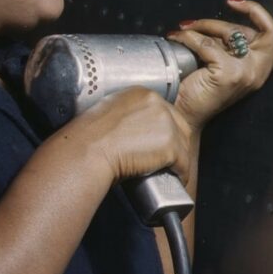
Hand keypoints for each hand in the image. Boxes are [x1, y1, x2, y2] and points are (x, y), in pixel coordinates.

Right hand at [65, 87, 193, 183]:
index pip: (166, 111)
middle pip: (180, 126)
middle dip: (176, 144)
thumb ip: (125, 114)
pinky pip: (184, 163)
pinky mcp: (170, 146)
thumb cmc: (89, 137)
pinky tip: (175, 179)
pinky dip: (181, 174)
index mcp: (141, 93)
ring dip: (179, 159)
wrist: (88, 151)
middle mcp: (158, 104)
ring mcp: (167, 124)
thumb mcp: (107, 112)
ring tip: (170, 172)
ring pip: (184, 145)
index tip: (160, 142)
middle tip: (167, 160)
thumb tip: (131, 128)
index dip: (165, 129)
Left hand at [166, 0, 272, 130]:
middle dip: (250, 10)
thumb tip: (224, 21)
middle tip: (230, 1)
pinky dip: (188, 36)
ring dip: (207, 23)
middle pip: (270, 32)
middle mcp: (258, 72)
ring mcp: (245, 74)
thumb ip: (231, 45)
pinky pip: (206, 43)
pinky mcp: (228, 74)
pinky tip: (177, 37)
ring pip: (234, 32)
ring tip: (187, 27)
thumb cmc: (198, 88)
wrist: (182, 115)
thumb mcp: (223, 62)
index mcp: (260, 70)